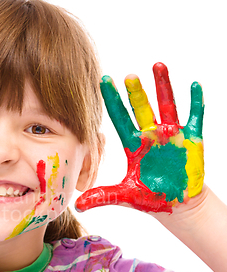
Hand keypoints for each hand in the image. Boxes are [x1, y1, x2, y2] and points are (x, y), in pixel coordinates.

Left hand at [75, 62, 203, 213]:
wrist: (177, 205)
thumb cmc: (151, 197)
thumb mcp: (124, 196)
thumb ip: (102, 197)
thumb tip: (76, 206)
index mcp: (134, 146)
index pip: (120, 119)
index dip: (112, 102)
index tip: (103, 81)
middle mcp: (151, 136)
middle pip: (141, 109)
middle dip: (134, 93)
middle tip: (127, 76)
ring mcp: (172, 135)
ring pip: (166, 106)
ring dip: (163, 86)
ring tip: (157, 65)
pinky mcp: (192, 140)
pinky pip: (195, 117)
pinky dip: (195, 102)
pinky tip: (194, 85)